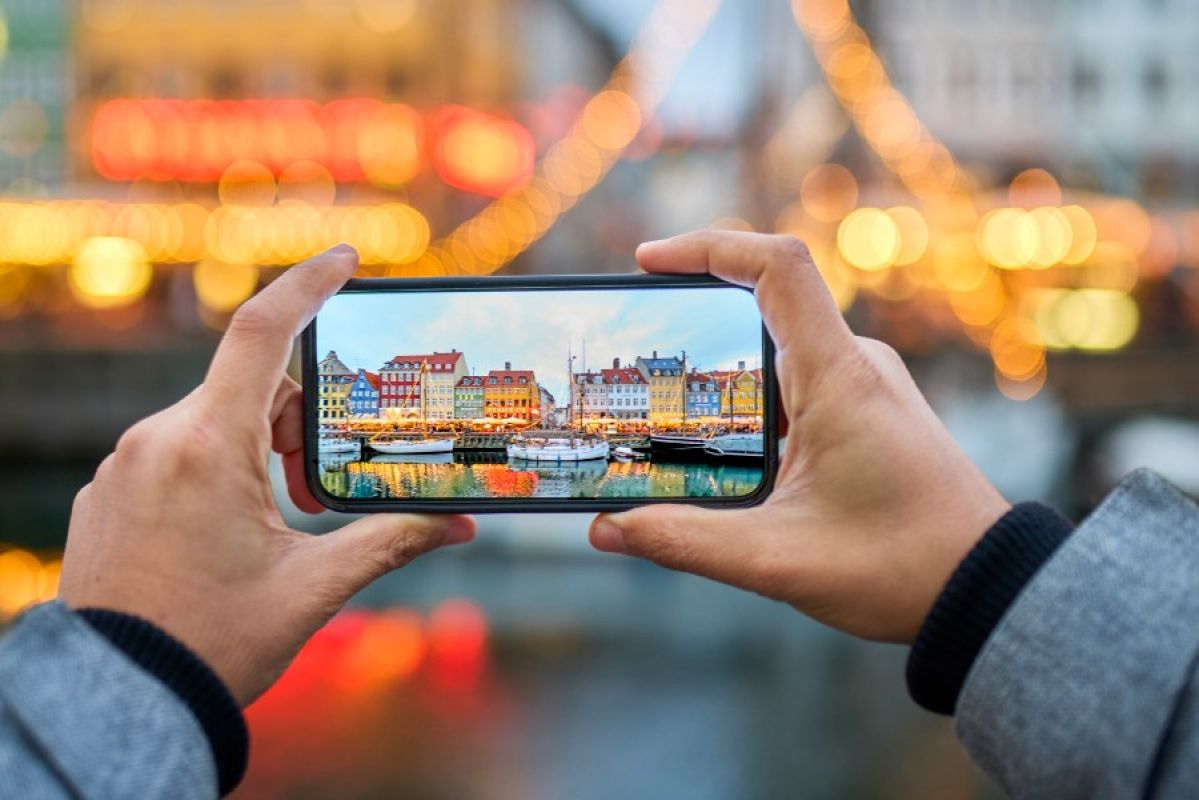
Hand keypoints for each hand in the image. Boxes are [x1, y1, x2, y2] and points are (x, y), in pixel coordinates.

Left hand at [58, 245, 474, 703]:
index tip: (347, 258)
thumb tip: (462, 522)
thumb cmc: (213, 644)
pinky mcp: (110, 491)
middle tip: (315, 493)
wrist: (120, 699)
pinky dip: (216, 470)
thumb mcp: (313, 588)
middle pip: (249, 389)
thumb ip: (392, 540)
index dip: (310, 285)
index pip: (263, 332)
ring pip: (213, 422)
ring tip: (276, 524)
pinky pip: (175, 452)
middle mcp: (155, 440)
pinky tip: (228, 534)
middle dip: (298, 425)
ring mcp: (123, 465)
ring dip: (257, 452)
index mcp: (207, 447)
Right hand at [588, 232, 1009, 642]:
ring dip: (726, 358)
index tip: (648, 261)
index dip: (707, 246)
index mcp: (837, 377)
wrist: (987, 587)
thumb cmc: (900, 566)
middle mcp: (857, 365)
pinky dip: (755, 389)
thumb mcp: (776, 560)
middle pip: (768, 297)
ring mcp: (869, 385)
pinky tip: (726, 437)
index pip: (776, 268)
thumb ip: (684, 541)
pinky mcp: (872, 410)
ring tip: (670, 398)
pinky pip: (803, 376)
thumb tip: (607, 529)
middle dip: (697, 307)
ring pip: (783, 342)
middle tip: (640, 343)